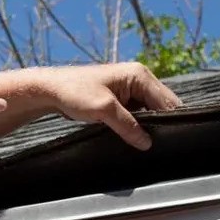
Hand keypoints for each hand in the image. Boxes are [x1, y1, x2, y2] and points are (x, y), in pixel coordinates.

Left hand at [42, 62, 181, 149]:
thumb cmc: (74, 92)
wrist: (49, 90)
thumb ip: (128, 126)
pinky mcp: (124, 99)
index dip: (170, 121)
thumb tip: (147, 143)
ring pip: (152, 111)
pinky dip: (140, 125)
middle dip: (161, 123)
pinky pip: (140, 113)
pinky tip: (137, 137)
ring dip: (150, 125)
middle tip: (158, 144)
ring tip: (148, 142)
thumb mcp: (104, 110)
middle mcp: (140, 79)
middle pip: (163, 106)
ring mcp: (132, 89)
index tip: (169, 140)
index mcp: (140, 75)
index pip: (167, 101)